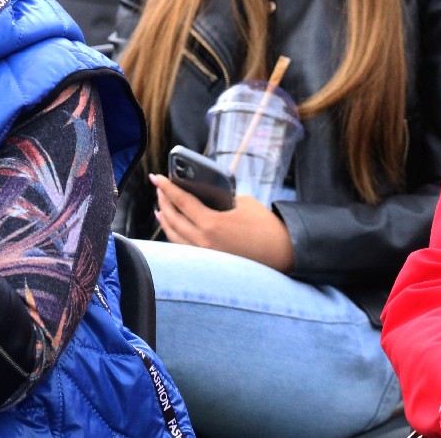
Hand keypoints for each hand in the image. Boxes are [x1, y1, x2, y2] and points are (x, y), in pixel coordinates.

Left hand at [151, 173, 295, 271]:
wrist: (285, 254)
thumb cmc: (266, 226)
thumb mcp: (243, 203)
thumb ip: (220, 199)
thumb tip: (203, 195)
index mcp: (211, 224)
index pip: (181, 201)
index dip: (167, 187)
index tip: (156, 177)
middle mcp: (203, 242)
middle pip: (173, 218)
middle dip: (163, 200)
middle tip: (159, 187)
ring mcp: (205, 255)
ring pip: (174, 234)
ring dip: (165, 218)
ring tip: (160, 205)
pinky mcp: (210, 263)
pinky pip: (183, 246)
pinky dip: (173, 233)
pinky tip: (171, 225)